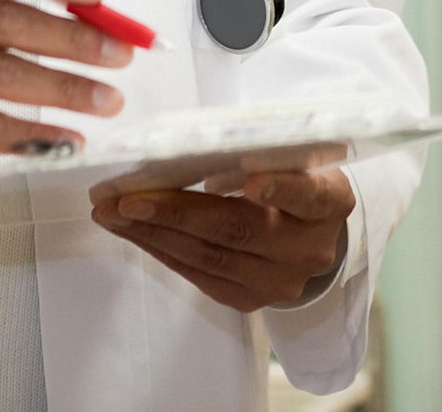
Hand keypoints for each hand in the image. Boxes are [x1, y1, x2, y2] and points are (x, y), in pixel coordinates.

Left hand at [89, 168, 354, 311]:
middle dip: (175, 211)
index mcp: (330, 201)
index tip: (252, 180)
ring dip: (153, 232)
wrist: (311, 237)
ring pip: (210, 256)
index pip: (309, 194)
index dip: (281, 188)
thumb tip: (188, 142)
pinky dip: (160, 249)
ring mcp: (280, 280)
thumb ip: (260, 149)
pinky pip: (197, 275)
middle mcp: (310, 247)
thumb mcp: (293, 156)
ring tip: (111, 211)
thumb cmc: (292, 178)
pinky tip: (132, 230)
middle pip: (240, 229)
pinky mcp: (249, 299)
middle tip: (126, 197)